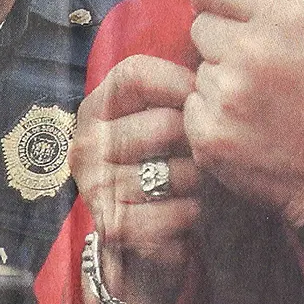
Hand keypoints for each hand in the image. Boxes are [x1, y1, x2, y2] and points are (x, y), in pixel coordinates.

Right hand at [69, 55, 199, 303]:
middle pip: (165, 123)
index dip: (179, 82)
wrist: (144, 243)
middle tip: (204, 156)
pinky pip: (175, 214)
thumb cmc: (165, 168)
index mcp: (97, 109)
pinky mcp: (113, 229)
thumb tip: (216, 61)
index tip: (205, 98)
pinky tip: (188, 215)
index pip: (135, 74)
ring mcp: (96, 188)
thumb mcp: (166, 121)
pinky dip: (191, 216)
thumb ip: (181, 91)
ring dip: (199, 183)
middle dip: (199, 142)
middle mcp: (87, 145)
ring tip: (196, 187)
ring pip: (175, 172)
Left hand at [186, 0, 303, 227]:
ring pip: (197, 69)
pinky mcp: (209, 135)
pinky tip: (247, 129)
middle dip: (220, 44)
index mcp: (285, 15)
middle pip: (199, 26)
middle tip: (257, 69)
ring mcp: (228, 95)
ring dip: (218, 82)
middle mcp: (252, 50)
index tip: (230, 15)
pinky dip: (211, 118)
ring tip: (258, 104)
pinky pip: (191, 108)